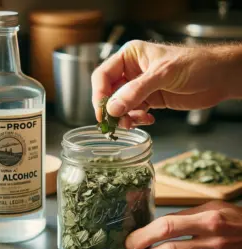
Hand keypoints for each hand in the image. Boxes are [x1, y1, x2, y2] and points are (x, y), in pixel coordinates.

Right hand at [92, 41, 230, 127]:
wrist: (218, 77)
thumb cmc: (194, 64)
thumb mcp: (162, 74)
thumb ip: (136, 91)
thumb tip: (112, 108)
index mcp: (130, 56)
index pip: (103, 76)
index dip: (99, 95)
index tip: (102, 113)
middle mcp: (132, 72)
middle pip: (110, 93)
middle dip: (113, 109)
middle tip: (117, 122)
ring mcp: (140, 87)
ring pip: (121, 106)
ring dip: (126, 117)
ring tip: (135, 122)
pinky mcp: (150, 100)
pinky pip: (135, 112)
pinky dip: (138, 119)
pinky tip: (149, 119)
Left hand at [125, 200, 241, 248]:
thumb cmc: (236, 222)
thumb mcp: (214, 209)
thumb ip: (188, 215)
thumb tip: (160, 223)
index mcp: (206, 216)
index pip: (167, 222)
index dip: (146, 231)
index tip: (133, 236)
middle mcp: (210, 234)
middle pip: (167, 239)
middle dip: (142, 245)